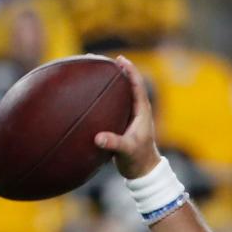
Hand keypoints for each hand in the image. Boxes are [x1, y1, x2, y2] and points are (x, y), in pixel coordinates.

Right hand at [94, 55, 160, 178]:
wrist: (142, 172)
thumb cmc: (138, 160)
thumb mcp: (126, 151)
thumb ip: (114, 144)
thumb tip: (98, 138)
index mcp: (142, 112)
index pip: (138, 86)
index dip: (130, 71)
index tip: (120, 59)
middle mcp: (138, 111)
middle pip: (129, 85)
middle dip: (118, 72)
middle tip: (103, 59)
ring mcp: (131, 117)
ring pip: (122, 94)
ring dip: (111, 82)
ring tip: (95, 71)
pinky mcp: (123, 123)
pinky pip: (114, 104)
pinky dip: (104, 97)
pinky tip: (90, 95)